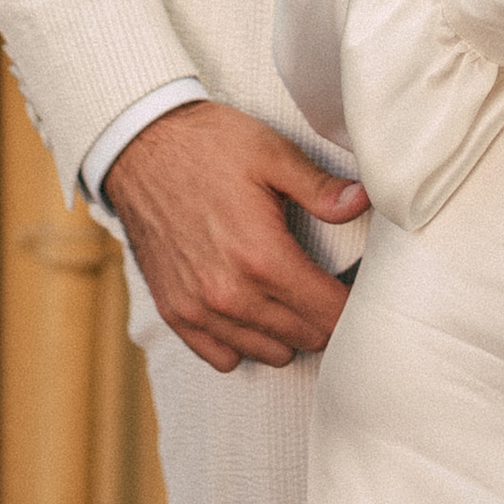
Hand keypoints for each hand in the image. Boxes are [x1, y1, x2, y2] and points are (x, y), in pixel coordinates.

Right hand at [100, 100, 368, 374]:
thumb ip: (321, 188)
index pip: (329, 313)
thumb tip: (364, 202)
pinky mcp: (175, 312)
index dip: (351, 303)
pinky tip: (251, 309)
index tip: (354, 285)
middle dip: (323, 316)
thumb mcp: (272, 154)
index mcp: (263, 258)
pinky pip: (222, 356)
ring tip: (291, 297)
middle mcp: (231, 295)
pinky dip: (243, 341)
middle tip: (326, 285)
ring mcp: (199, 309)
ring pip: (268, 353)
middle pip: (304, 338)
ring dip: (288, 332)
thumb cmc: (208, 146)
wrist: (139, 147)